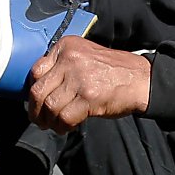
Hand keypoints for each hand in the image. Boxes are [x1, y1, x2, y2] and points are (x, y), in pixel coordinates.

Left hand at [25, 35, 150, 133]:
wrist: (141, 79)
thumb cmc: (113, 72)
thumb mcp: (84, 57)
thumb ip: (62, 67)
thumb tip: (39, 90)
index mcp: (67, 47)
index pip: (36, 71)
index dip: (33, 91)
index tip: (36, 102)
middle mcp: (70, 59)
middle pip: (38, 90)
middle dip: (35, 110)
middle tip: (39, 120)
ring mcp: (79, 78)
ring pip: (50, 106)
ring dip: (49, 121)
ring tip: (54, 125)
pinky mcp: (88, 97)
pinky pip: (65, 117)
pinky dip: (63, 126)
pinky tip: (67, 127)